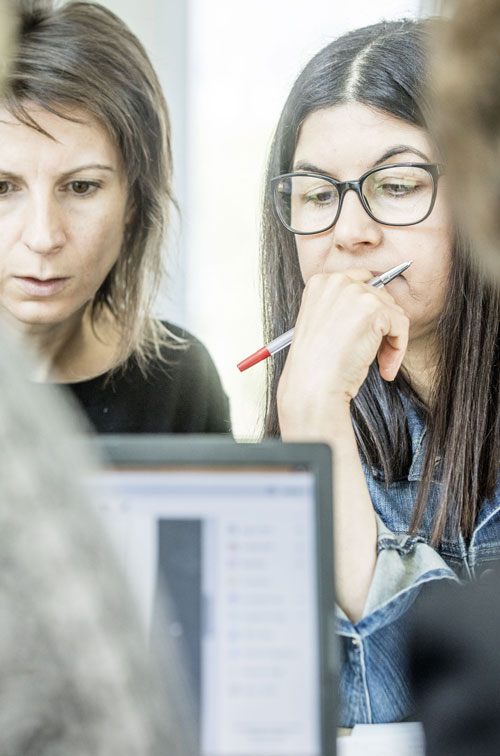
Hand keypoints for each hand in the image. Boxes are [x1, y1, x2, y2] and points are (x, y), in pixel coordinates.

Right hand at [277, 267, 409, 438]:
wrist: (312, 386)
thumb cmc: (316, 365)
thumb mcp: (323, 325)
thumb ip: (344, 308)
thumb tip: (381, 306)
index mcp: (320, 283)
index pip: (360, 282)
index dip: (369, 311)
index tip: (368, 335)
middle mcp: (337, 281)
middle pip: (379, 296)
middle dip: (382, 326)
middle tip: (376, 354)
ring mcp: (355, 293)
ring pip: (393, 311)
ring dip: (391, 339)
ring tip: (379, 364)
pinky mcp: (374, 309)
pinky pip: (402, 325)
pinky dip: (398, 349)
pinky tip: (385, 368)